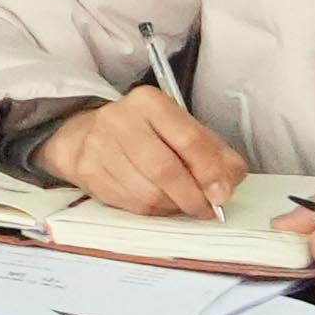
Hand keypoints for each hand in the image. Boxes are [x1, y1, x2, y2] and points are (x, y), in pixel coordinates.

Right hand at [36, 88, 251, 216]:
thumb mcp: (186, 132)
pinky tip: (158, 203)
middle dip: (191, 197)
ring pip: (147, 192)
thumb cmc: (149, 135)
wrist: (91, 134)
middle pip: (164, 169)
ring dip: (172, 207)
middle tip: (205, 209)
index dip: (210, 172)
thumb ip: (217, 156)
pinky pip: (130, 204)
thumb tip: (226, 188)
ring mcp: (99, 145)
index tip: (221, 194)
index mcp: (150, 102)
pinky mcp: (89, 171)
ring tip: (180, 203)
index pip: (188, 139)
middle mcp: (120, 118)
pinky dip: (152, 211)